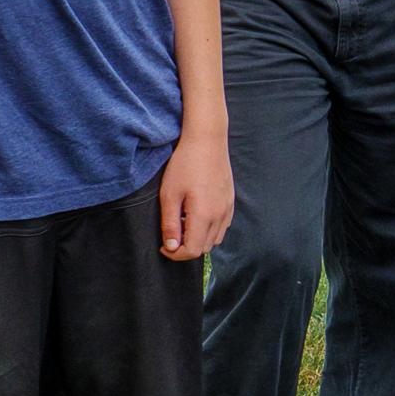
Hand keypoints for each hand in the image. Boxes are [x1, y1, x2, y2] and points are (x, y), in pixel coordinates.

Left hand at [159, 130, 233, 259]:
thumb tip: (171, 247)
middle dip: (186, 248)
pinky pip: (223, 227)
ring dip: (198, 239)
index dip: (175, 254)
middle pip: (204, 248)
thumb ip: (170, 224)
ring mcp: (228, 209)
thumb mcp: (169, 194)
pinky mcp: (231, 202)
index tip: (163, 246)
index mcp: (203, 216)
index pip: (192, 251)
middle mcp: (219, 216)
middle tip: (171, 234)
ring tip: (183, 224)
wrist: (207, 141)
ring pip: (215, 239)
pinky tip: (197, 216)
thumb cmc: (185, 165)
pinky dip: (210, 230)